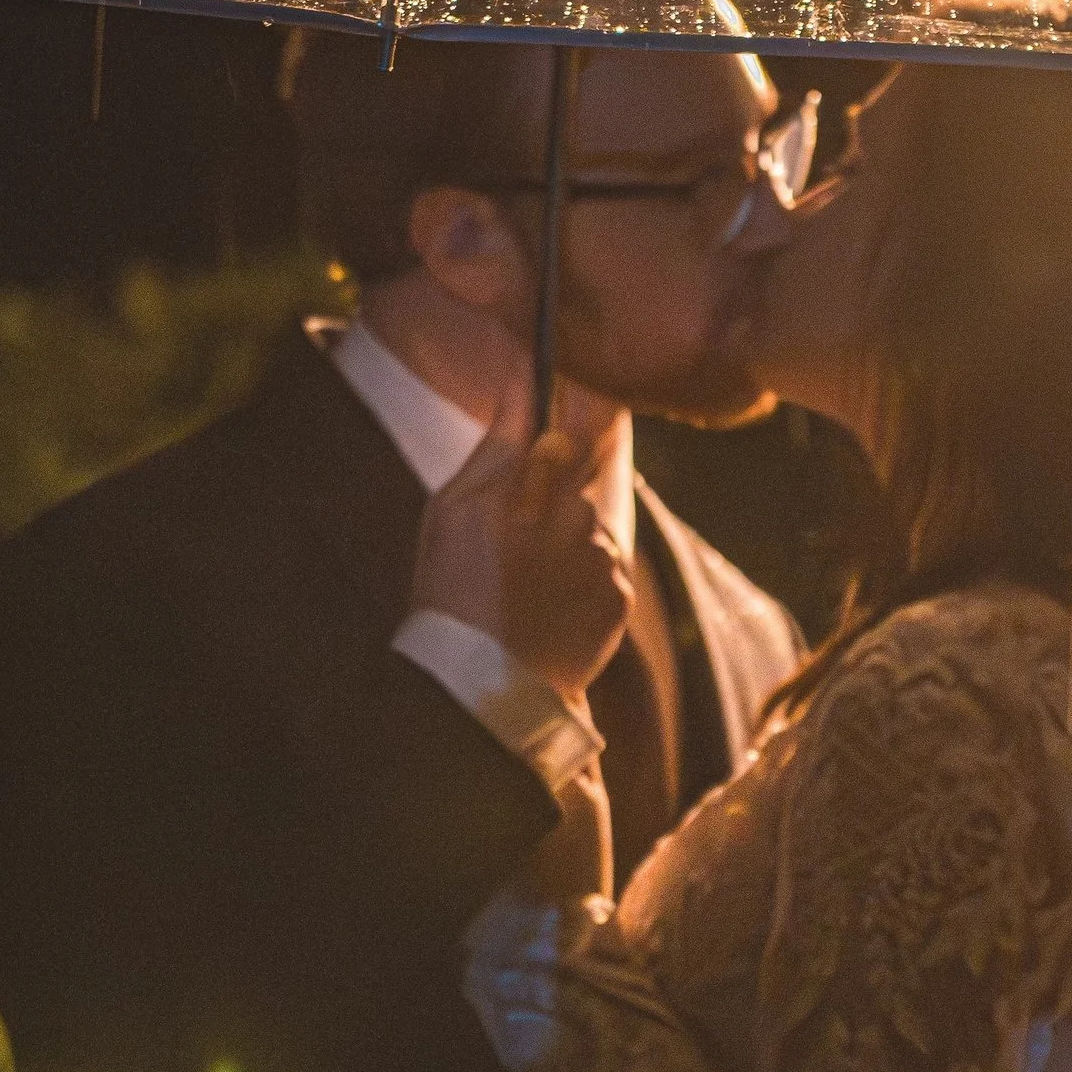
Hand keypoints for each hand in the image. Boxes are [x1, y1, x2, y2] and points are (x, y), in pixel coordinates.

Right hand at [409, 366, 634, 701]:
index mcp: (532, 486)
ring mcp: (604, 558)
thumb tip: (523, 386)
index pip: (582, 420)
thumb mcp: (451, 510)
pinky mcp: (620, 596)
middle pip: (584, 479)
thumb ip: (496, 447)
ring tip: (526, 582)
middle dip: (559, 492)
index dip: (582, 407)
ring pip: (593, 526)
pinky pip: (607, 568)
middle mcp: (577, 515)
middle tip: (516, 536)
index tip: (574, 399)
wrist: (480, 685)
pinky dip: (583, 578)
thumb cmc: (452, 592)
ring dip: (570, 541)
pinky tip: (547, 602)